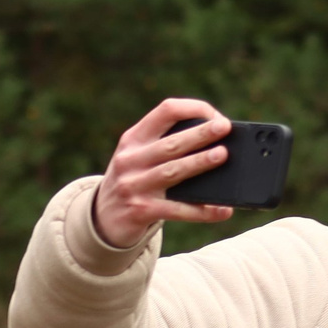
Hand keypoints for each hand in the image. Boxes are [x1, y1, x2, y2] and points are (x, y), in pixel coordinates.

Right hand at [89, 99, 237, 248]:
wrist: (103, 218)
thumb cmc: (134, 181)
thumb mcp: (138, 157)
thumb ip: (165, 147)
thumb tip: (215, 146)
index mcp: (134, 138)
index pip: (165, 111)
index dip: (191, 109)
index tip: (214, 116)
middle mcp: (131, 159)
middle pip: (171, 144)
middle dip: (200, 134)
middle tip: (224, 127)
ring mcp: (134, 185)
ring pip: (172, 171)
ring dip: (199, 162)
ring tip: (222, 155)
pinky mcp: (141, 211)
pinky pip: (176, 210)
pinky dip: (202, 211)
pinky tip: (223, 210)